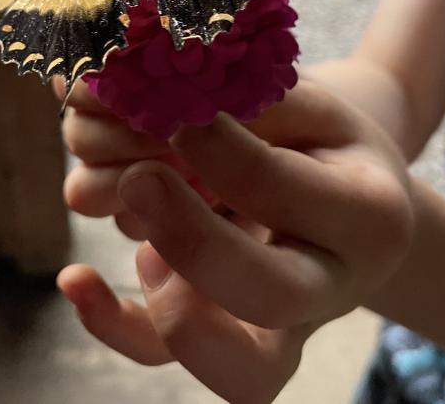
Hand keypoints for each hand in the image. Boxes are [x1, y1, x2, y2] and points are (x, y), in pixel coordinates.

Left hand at [55, 79, 414, 403]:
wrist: (348, 200)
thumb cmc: (321, 143)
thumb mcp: (307, 105)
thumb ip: (245, 100)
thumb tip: (140, 83)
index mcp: (368, 215)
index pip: (285, 188)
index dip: (217, 147)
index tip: (171, 104)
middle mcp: (330, 285)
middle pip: (268, 293)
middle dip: (193, 238)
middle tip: (140, 177)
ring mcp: (281, 324)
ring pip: (231, 360)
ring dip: (158, 286)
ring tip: (136, 201)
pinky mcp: (228, 332)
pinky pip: (168, 357)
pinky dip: (116, 326)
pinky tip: (76, 278)